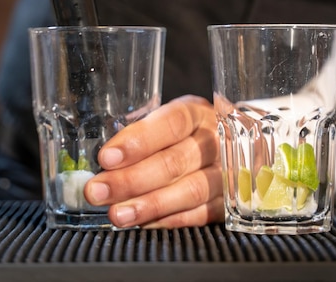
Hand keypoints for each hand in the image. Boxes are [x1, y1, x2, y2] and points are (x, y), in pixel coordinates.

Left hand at [84, 95, 223, 227]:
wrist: (236, 144)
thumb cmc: (187, 131)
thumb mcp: (169, 118)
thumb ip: (141, 132)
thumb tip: (100, 157)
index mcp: (197, 112)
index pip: (171, 123)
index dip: (138, 140)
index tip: (107, 157)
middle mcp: (215, 141)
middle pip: (175, 161)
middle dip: (131, 179)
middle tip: (98, 190)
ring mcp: (226, 172)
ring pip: (190, 190)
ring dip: (149, 205)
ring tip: (117, 214)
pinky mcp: (230, 202)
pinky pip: (200, 214)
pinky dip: (169, 220)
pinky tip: (143, 223)